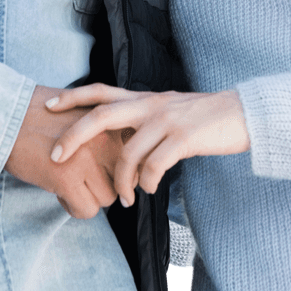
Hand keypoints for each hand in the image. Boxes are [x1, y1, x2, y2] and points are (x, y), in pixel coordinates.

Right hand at [4, 85, 123, 218]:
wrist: (2, 115)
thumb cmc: (37, 114)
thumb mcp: (80, 110)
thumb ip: (104, 130)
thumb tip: (124, 163)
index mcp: (109, 121)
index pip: (133, 158)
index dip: (118, 168)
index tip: (102, 169)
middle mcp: (104, 138)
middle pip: (124, 180)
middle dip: (105, 183)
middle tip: (82, 178)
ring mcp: (87, 158)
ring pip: (107, 197)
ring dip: (88, 196)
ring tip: (67, 182)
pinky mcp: (66, 177)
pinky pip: (87, 210)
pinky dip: (73, 206)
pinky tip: (58, 192)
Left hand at [46, 85, 250, 206]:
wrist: (242, 114)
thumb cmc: (202, 118)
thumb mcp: (167, 111)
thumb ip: (142, 120)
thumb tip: (119, 142)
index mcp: (144, 98)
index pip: (100, 91)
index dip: (72, 96)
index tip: (48, 105)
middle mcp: (151, 104)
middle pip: (102, 115)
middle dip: (75, 135)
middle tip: (58, 156)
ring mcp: (167, 120)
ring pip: (128, 152)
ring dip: (120, 181)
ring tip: (124, 199)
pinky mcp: (184, 139)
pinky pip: (155, 166)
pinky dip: (148, 183)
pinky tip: (150, 191)